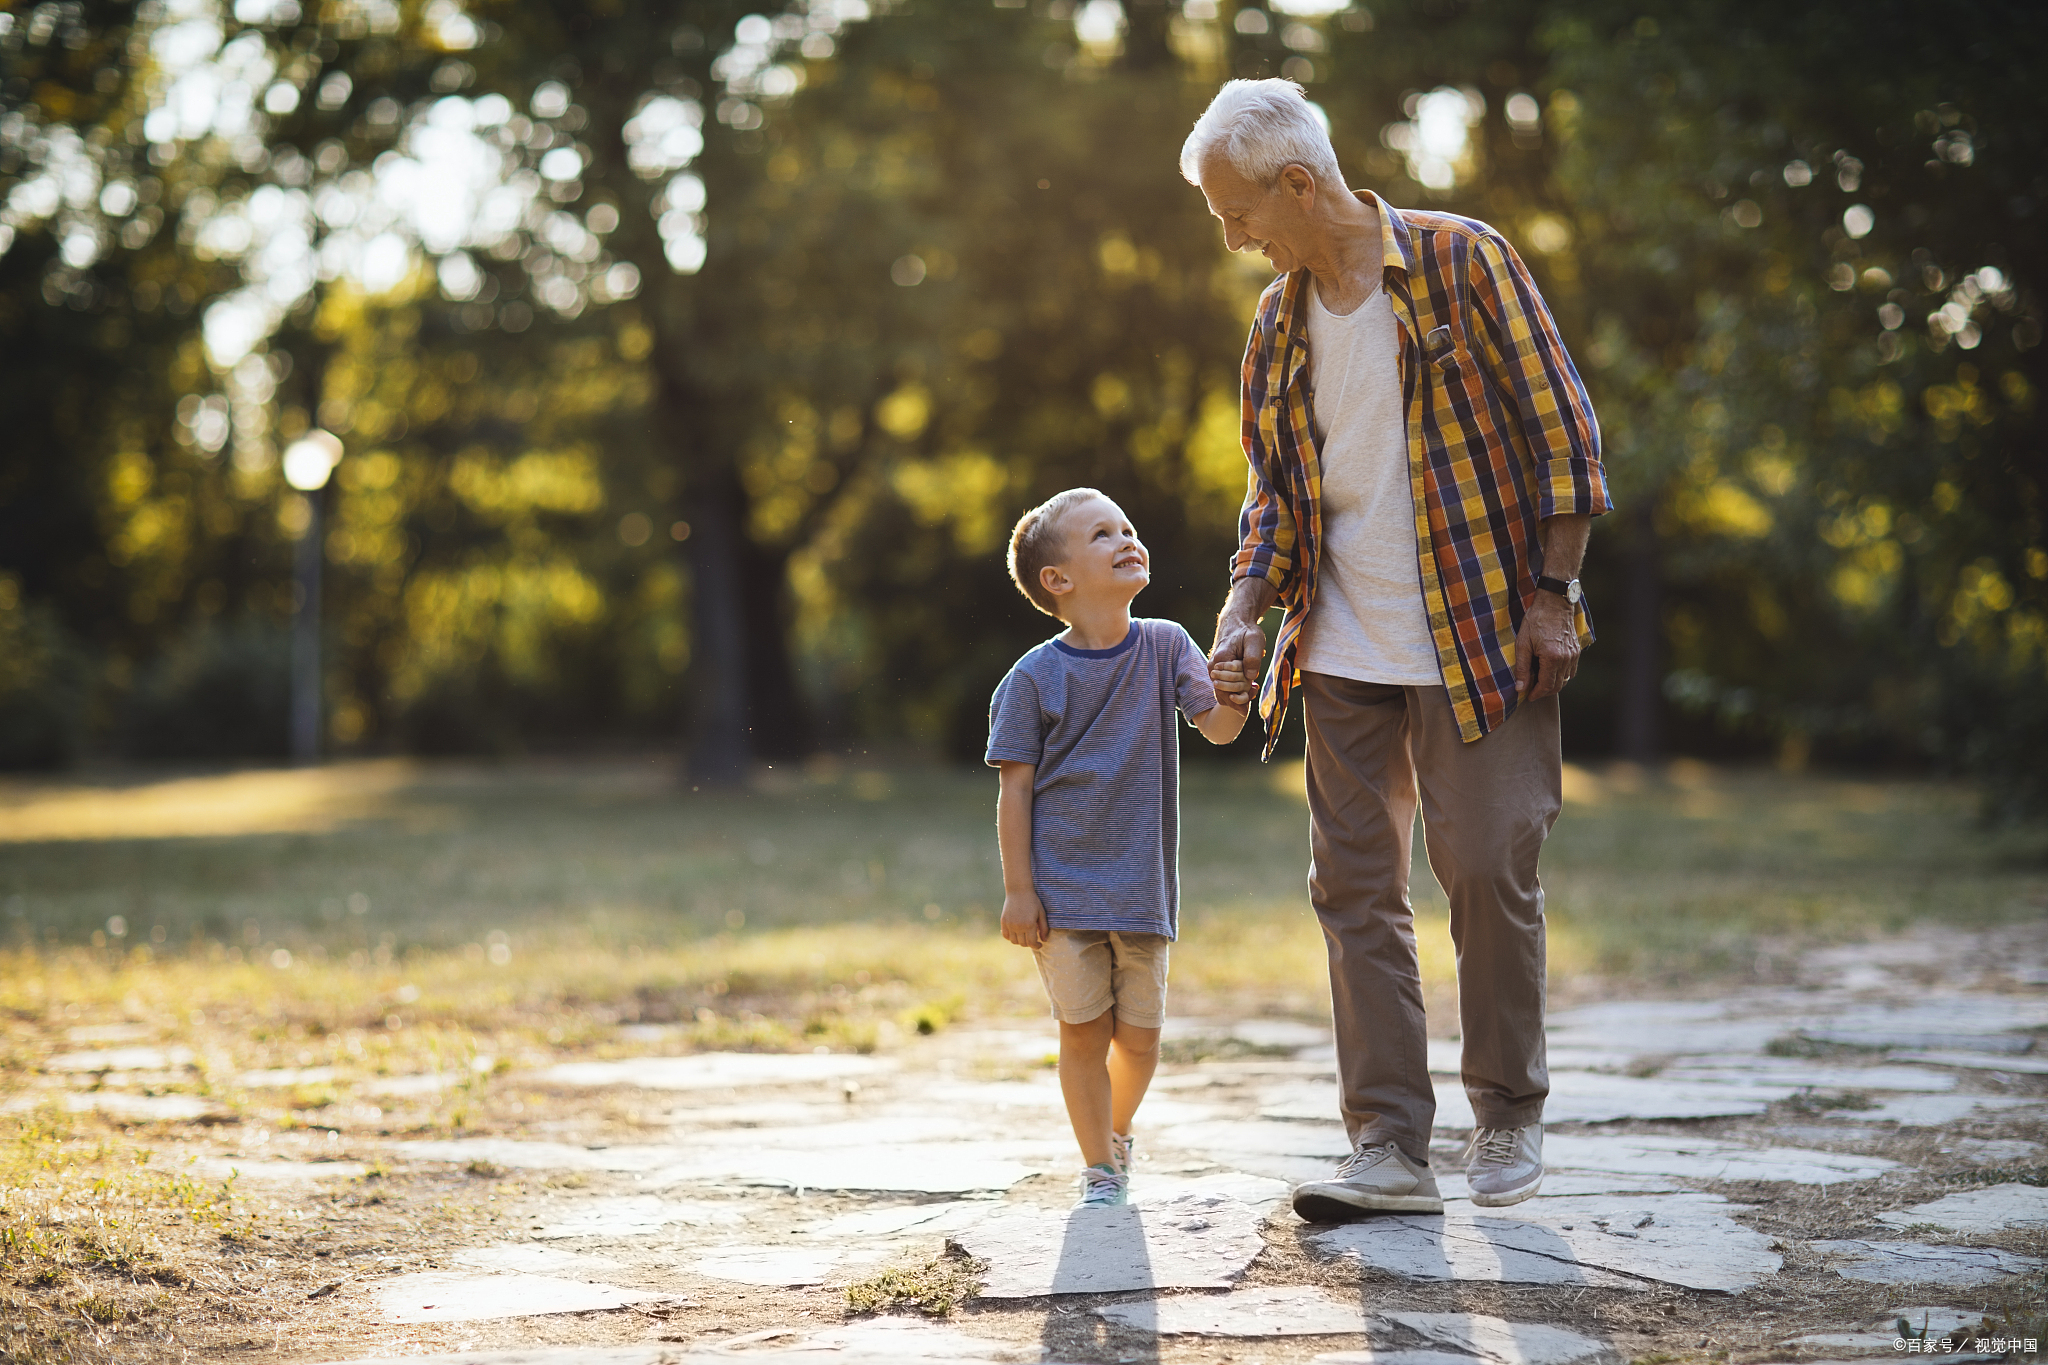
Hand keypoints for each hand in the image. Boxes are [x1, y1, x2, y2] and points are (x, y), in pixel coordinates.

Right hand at [1000, 889, 1048, 948]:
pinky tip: (1015, 933)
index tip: (1039, 944)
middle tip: (1033, 939)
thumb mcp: (1041, 913)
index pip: (1032, 943)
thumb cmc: (1032, 901)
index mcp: (1029, 925)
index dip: (1036, 946)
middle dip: (1029, 943)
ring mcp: (1010, 924)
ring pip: (1014, 941)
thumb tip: (1044, 940)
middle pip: (1023, 943)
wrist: (1019, 890)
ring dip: (1020, 941)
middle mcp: (1018, 926)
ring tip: (1024, 936)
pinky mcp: (1003, 921)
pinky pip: (1005, 935)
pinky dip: (1010, 937)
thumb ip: (1044, 928)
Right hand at [1209, 579, 1272, 709]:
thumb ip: (1252, 658)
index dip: (1241, 693)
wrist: (1235, 623)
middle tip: (1254, 686)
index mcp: (1220, 661)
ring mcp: (1214, 672)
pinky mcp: (1218, 673)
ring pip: (1223, 694)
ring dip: (1238, 695)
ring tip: (1253, 687)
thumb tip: (1251, 677)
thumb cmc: (1245, 631)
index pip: (1226, 689)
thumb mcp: (1254, 639)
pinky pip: (1224, 689)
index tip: (1254, 687)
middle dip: (1241, 694)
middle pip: (1224, 695)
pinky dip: (1236, 691)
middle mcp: (1213, 669)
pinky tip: (1248, 685)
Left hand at [1514, 590, 1580, 699]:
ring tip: (1540, 682)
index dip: (1536, 694)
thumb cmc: (1536, 620)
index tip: (1528, 697)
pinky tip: (1551, 672)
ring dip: (1553, 684)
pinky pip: (1571, 670)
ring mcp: (1574, 655)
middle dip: (1544, 692)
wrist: (1554, 603)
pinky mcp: (1577, 650)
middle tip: (1532, 691)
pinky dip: (1562, 676)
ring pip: (1565, 679)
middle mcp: (1566, 658)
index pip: (1546, 685)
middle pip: (1557, 685)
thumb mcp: (1523, 643)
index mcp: (1552, 658)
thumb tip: (1520, 688)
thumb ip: (1522, 667)